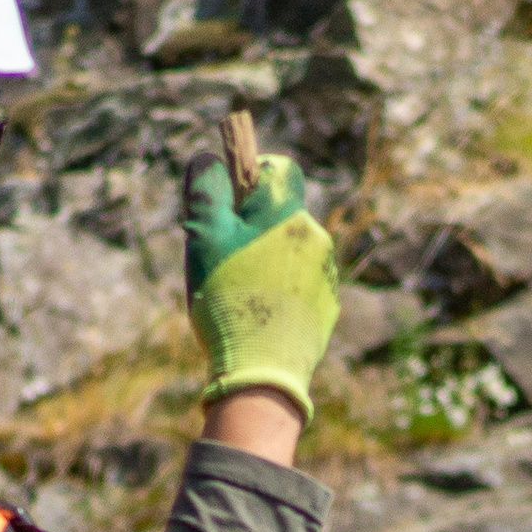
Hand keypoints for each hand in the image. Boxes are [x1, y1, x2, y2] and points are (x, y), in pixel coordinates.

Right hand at [184, 147, 339, 422]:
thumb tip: (210, 158)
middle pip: (280, 214)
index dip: (251, 175)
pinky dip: (280, 292)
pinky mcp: (327, 308)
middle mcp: (316, 237)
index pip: (278, 168)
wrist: (262, 373)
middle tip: (222, 258)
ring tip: (239, 294)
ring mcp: (326, 274)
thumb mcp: (204, 237)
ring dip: (266, 261)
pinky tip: (259, 317)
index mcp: (287, 213)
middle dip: (252, 227)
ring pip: (290, 251)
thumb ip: (205, 188)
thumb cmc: (229, 301)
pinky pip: (300, 286)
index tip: (228, 201)